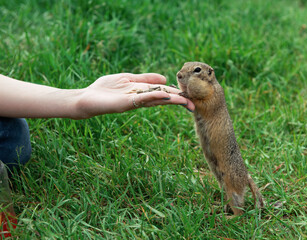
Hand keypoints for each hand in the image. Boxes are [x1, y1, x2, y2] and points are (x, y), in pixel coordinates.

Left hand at [76, 73, 194, 118]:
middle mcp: (141, 98)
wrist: (86, 99)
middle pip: (163, 98)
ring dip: (170, 100)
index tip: (189, 97)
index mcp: (143, 91)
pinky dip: (154, 97)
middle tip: (193, 105)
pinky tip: (165, 95)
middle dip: (178, 101)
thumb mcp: (127, 79)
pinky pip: (142, 99)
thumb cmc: (104, 89)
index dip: (176, 94)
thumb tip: (165, 78)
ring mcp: (134, 102)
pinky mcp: (126, 103)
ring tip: (185, 102)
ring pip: (156, 100)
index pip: (163, 92)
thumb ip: (145, 78)